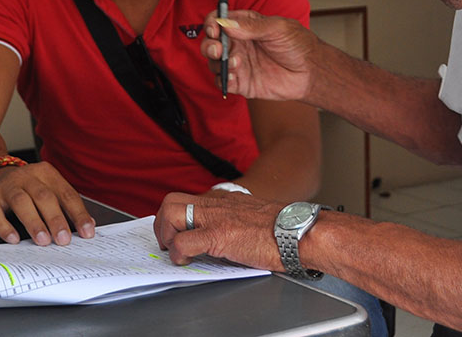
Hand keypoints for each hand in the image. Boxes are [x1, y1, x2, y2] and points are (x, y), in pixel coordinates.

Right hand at [0, 161, 95, 244]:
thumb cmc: (26, 189)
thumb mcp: (47, 189)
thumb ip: (65, 205)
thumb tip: (88, 226)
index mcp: (46, 173)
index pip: (66, 193)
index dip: (78, 214)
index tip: (87, 232)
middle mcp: (27, 177)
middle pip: (44, 197)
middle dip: (56, 219)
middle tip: (64, 240)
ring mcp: (7, 187)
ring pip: (21, 202)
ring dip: (34, 222)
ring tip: (43, 241)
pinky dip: (4, 227)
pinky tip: (13, 239)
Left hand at [153, 191, 285, 271]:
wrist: (300, 231)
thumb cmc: (284, 229)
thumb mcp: (253, 216)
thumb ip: (236, 220)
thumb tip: (227, 237)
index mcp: (224, 200)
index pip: (189, 200)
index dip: (177, 218)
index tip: (177, 232)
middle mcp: (216, 204)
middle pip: (171, 201)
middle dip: (162, 224)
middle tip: (168, 242)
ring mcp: (215, 217)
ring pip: (170, 213)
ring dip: (166, 234)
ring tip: (175, 252)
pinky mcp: (218, 234)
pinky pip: (184, 241)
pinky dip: (178, 253)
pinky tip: (186, 261)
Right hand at [200, 10, 319, 101]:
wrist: (311, 72)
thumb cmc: (298, 44)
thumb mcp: (277, 28)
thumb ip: (252, 27)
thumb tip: (226, 23)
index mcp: (244, 26)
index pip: (219, 20)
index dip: (212, 23)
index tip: (214, 29)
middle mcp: (238, 44)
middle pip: (211, 42)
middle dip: (209, 45)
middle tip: (218, 49)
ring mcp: (239, 64)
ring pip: (214, 63)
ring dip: (218, 63)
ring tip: (236, 63)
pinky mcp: (242, 83)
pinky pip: (223, 82)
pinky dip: (223, 80)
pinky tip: (234, 77)